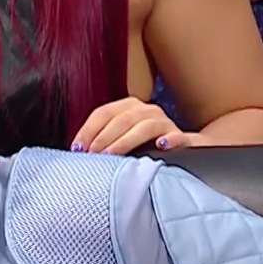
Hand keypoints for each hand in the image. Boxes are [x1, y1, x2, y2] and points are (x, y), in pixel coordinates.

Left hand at [71, 97, 191, 154]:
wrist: (186, 147)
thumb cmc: (146, 147)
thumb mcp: (123, 138)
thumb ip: (104, 140)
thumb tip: (78, 151)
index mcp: (129, 107)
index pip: (103, 113)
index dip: (88, 130)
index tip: (77, 149)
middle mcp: (147, 110)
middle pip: (121, 119)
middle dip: (103, 138)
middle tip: (92, 156)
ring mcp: (165, 122)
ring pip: (144, 127)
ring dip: (125, 142)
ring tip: (112, 156)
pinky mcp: (182, 137)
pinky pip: (177, 136)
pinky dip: (169, 140)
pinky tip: (161, 146)